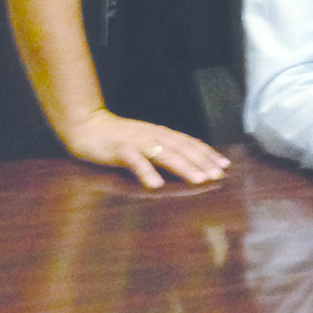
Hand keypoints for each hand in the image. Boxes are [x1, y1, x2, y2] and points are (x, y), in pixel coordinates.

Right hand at [59, 110, 231, 189]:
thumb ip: (162, 150)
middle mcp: (152, 135)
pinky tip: (156, 185)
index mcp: (160, 134)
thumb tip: (185, 163)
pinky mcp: (120, 149)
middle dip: (202, 162)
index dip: (207, 153)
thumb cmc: (117, 138)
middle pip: (182, 148)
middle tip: (219, 175)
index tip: (225, 165)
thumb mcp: (144, 143)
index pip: (189, 143)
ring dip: (183, 167)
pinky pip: (135, 162)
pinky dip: (147, 172)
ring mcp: (137, 141)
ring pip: (164, 154)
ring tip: (199, 180)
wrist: (87, 126)